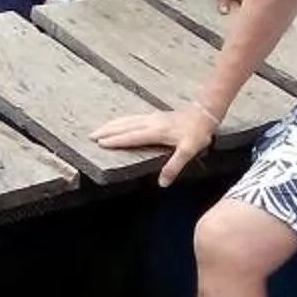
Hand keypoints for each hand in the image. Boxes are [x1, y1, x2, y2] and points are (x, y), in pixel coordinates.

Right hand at [93, 101, 217, 184]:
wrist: (205, 113)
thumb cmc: (198, 133)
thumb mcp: (189, 151)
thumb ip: (174, 167)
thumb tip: (162, 183)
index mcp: (156, 132)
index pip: (131, 137)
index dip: (116, 140)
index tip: (100, 143)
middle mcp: (151, 123)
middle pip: (124, 126)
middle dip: (107, 131)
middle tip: (91, 136)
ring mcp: (152, 117)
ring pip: (127, 120)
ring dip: (112, 125)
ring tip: (98, 130)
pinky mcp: (155, 115)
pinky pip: (133, 118)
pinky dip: (121, 121)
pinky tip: (119, 124)